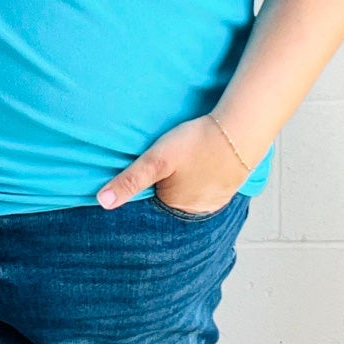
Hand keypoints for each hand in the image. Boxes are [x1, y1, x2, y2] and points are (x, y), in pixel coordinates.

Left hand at [96, 113, 249, 213]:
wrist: (240, 130)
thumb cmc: (197, 143)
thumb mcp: (157, 160)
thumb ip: (130, 181)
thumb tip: (102, 202)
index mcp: (176, 210)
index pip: (151, 207)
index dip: (145, 192)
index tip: (147, 175)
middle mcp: (196, 212)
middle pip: (170, 202)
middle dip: (164, 189)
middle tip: (167, 166)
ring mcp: (214, 202)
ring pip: (189, 196)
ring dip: (183, 185)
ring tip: (182, 166)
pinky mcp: (227, 190)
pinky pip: (206, 190)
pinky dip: (200, 181)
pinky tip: (199, 167)